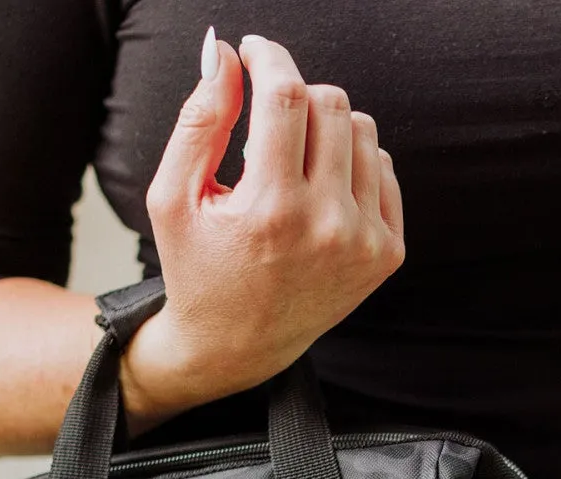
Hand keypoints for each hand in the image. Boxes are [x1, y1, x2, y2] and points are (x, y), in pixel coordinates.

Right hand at [123, 31, 405, 428]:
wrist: (238, 345)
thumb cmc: (198, 268)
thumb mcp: (173, 197)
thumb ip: (199, 119)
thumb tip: (225, 53)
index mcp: (270, 210)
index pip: (287, 97)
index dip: (270, 57)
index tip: (253, 51)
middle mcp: (327, 226)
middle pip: (331, 103)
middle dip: (294, 92)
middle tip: (265, 114)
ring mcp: (365, 242)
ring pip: (363, 129)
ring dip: (325, 125)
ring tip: (290, 158)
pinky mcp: (387, 254)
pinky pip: (382, 168)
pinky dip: (351, 162)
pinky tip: (318, 187)